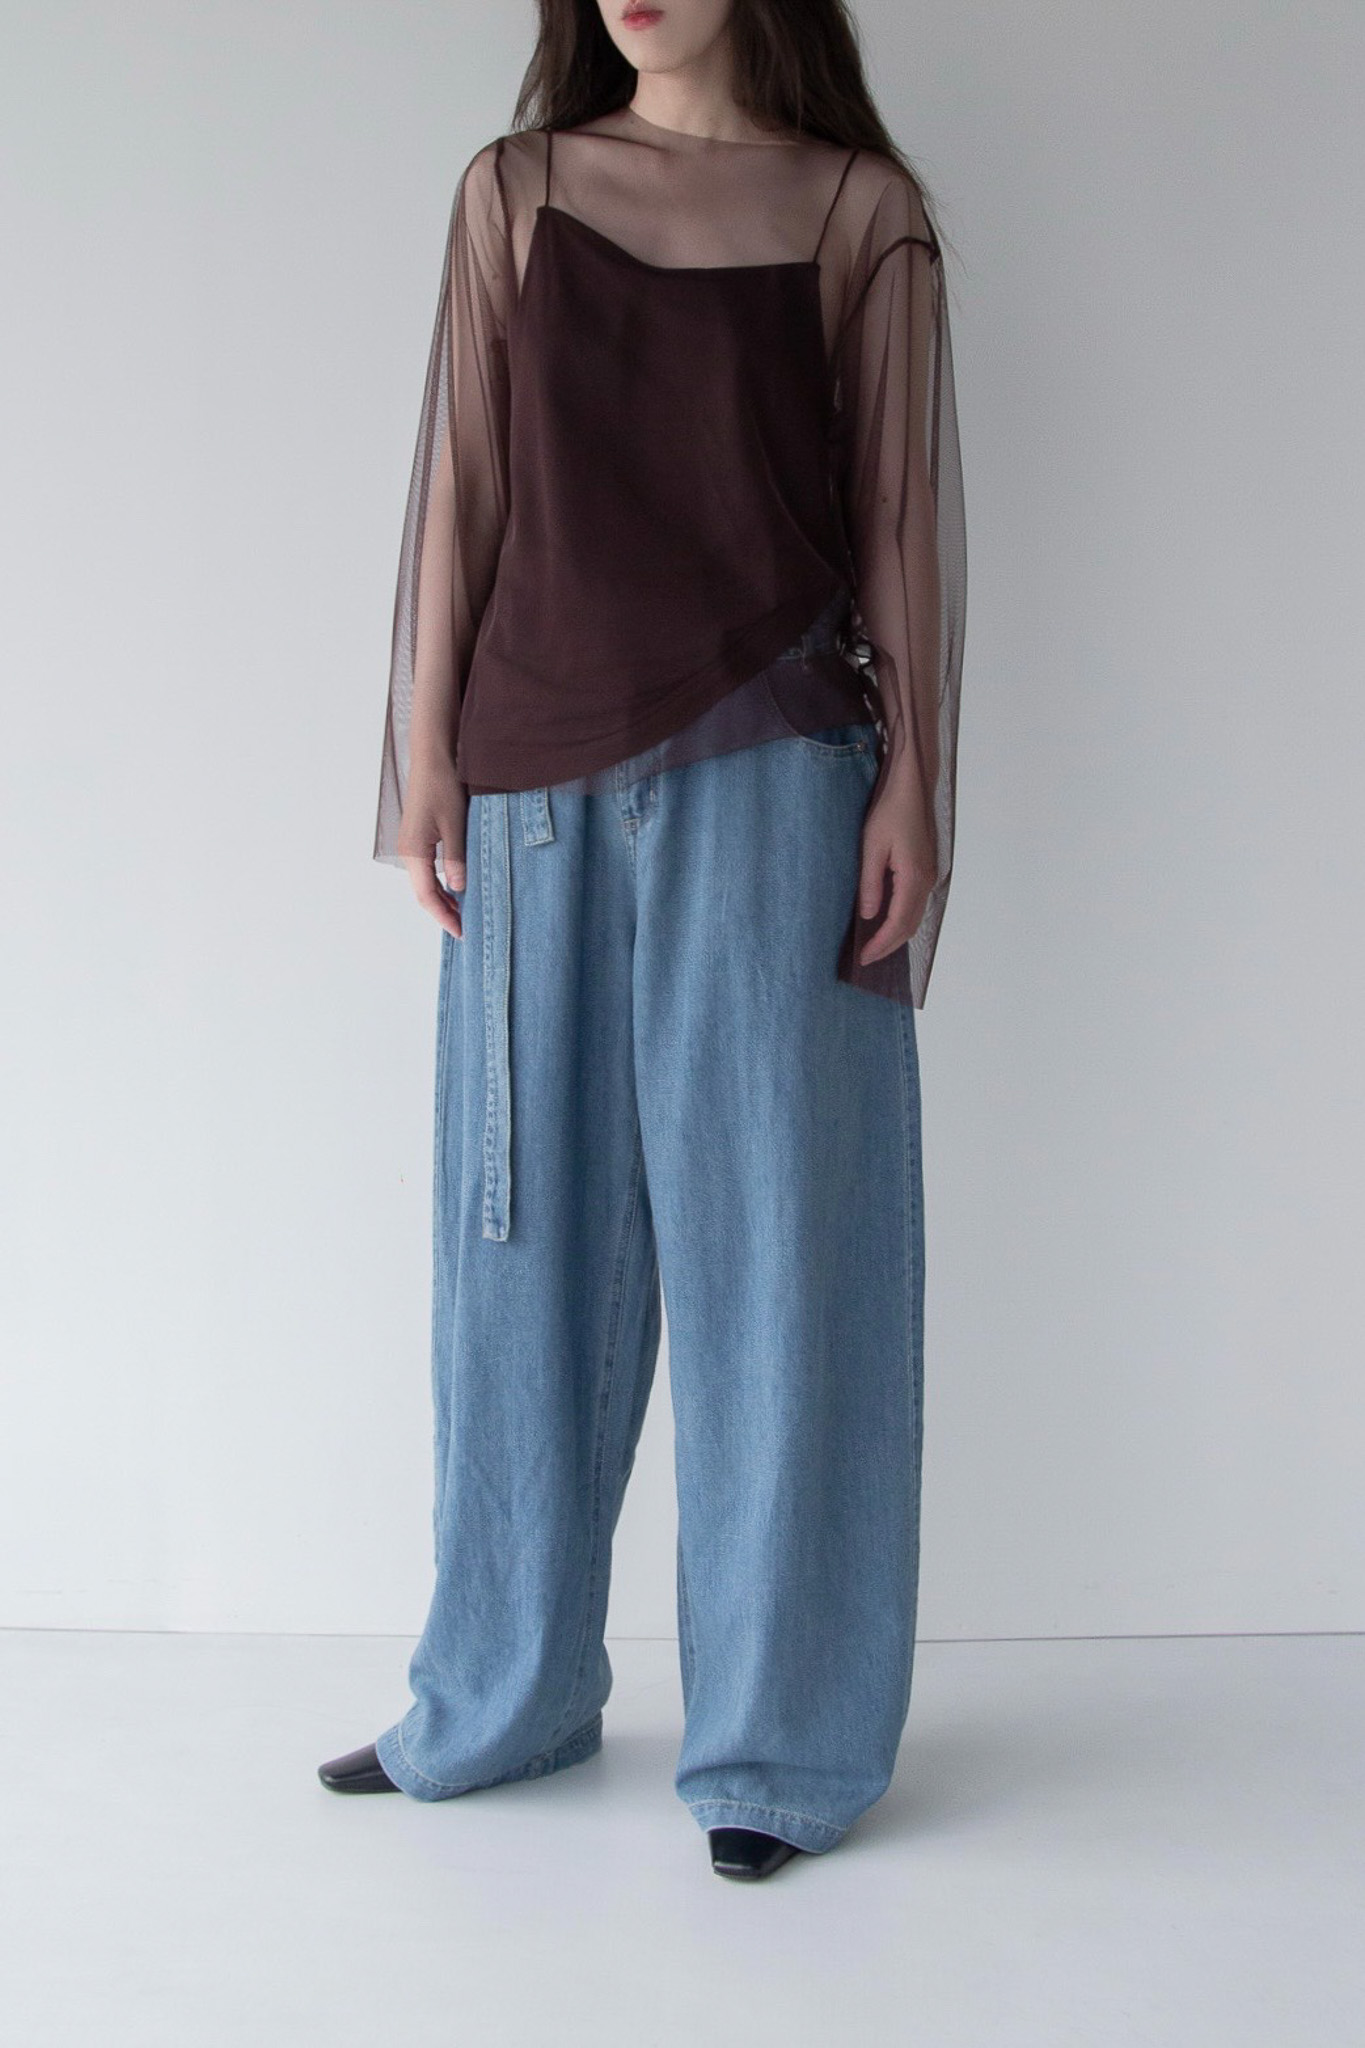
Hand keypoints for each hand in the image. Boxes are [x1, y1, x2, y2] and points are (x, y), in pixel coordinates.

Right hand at [398, 768, 468, 937]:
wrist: (432, 756)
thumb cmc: (443, 785)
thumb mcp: (456, 824)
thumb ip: (457, 859)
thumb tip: (459, 890)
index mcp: (414, 850)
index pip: (427, 895)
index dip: (443, 916)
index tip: (460, 932)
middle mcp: (407, 850)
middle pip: (422, 892)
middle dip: (441, 912)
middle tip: (463, 928)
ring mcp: (410, 843)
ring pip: (424, 882)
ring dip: (441, 898)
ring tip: (461, 912)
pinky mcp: (417, 836)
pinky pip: (426, 869)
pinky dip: (439, 883)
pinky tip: (454, 886)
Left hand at [855, 765, 934, 967]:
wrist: (912, 788)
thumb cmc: (891, 812)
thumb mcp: (872, 847)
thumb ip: (870, 883)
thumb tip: (868, 915)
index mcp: (913, 877)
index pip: (897, 922)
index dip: (881, 943)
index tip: (864, 958)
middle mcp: (926, 881)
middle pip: (910, 926)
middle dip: (889, 946)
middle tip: (867, 960)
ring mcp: (929, 876)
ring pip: (915, 917)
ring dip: (896, 935)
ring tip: (875, 947)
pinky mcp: (926, 871)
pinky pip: (916, 904)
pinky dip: (902, 920)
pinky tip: (887, 922)